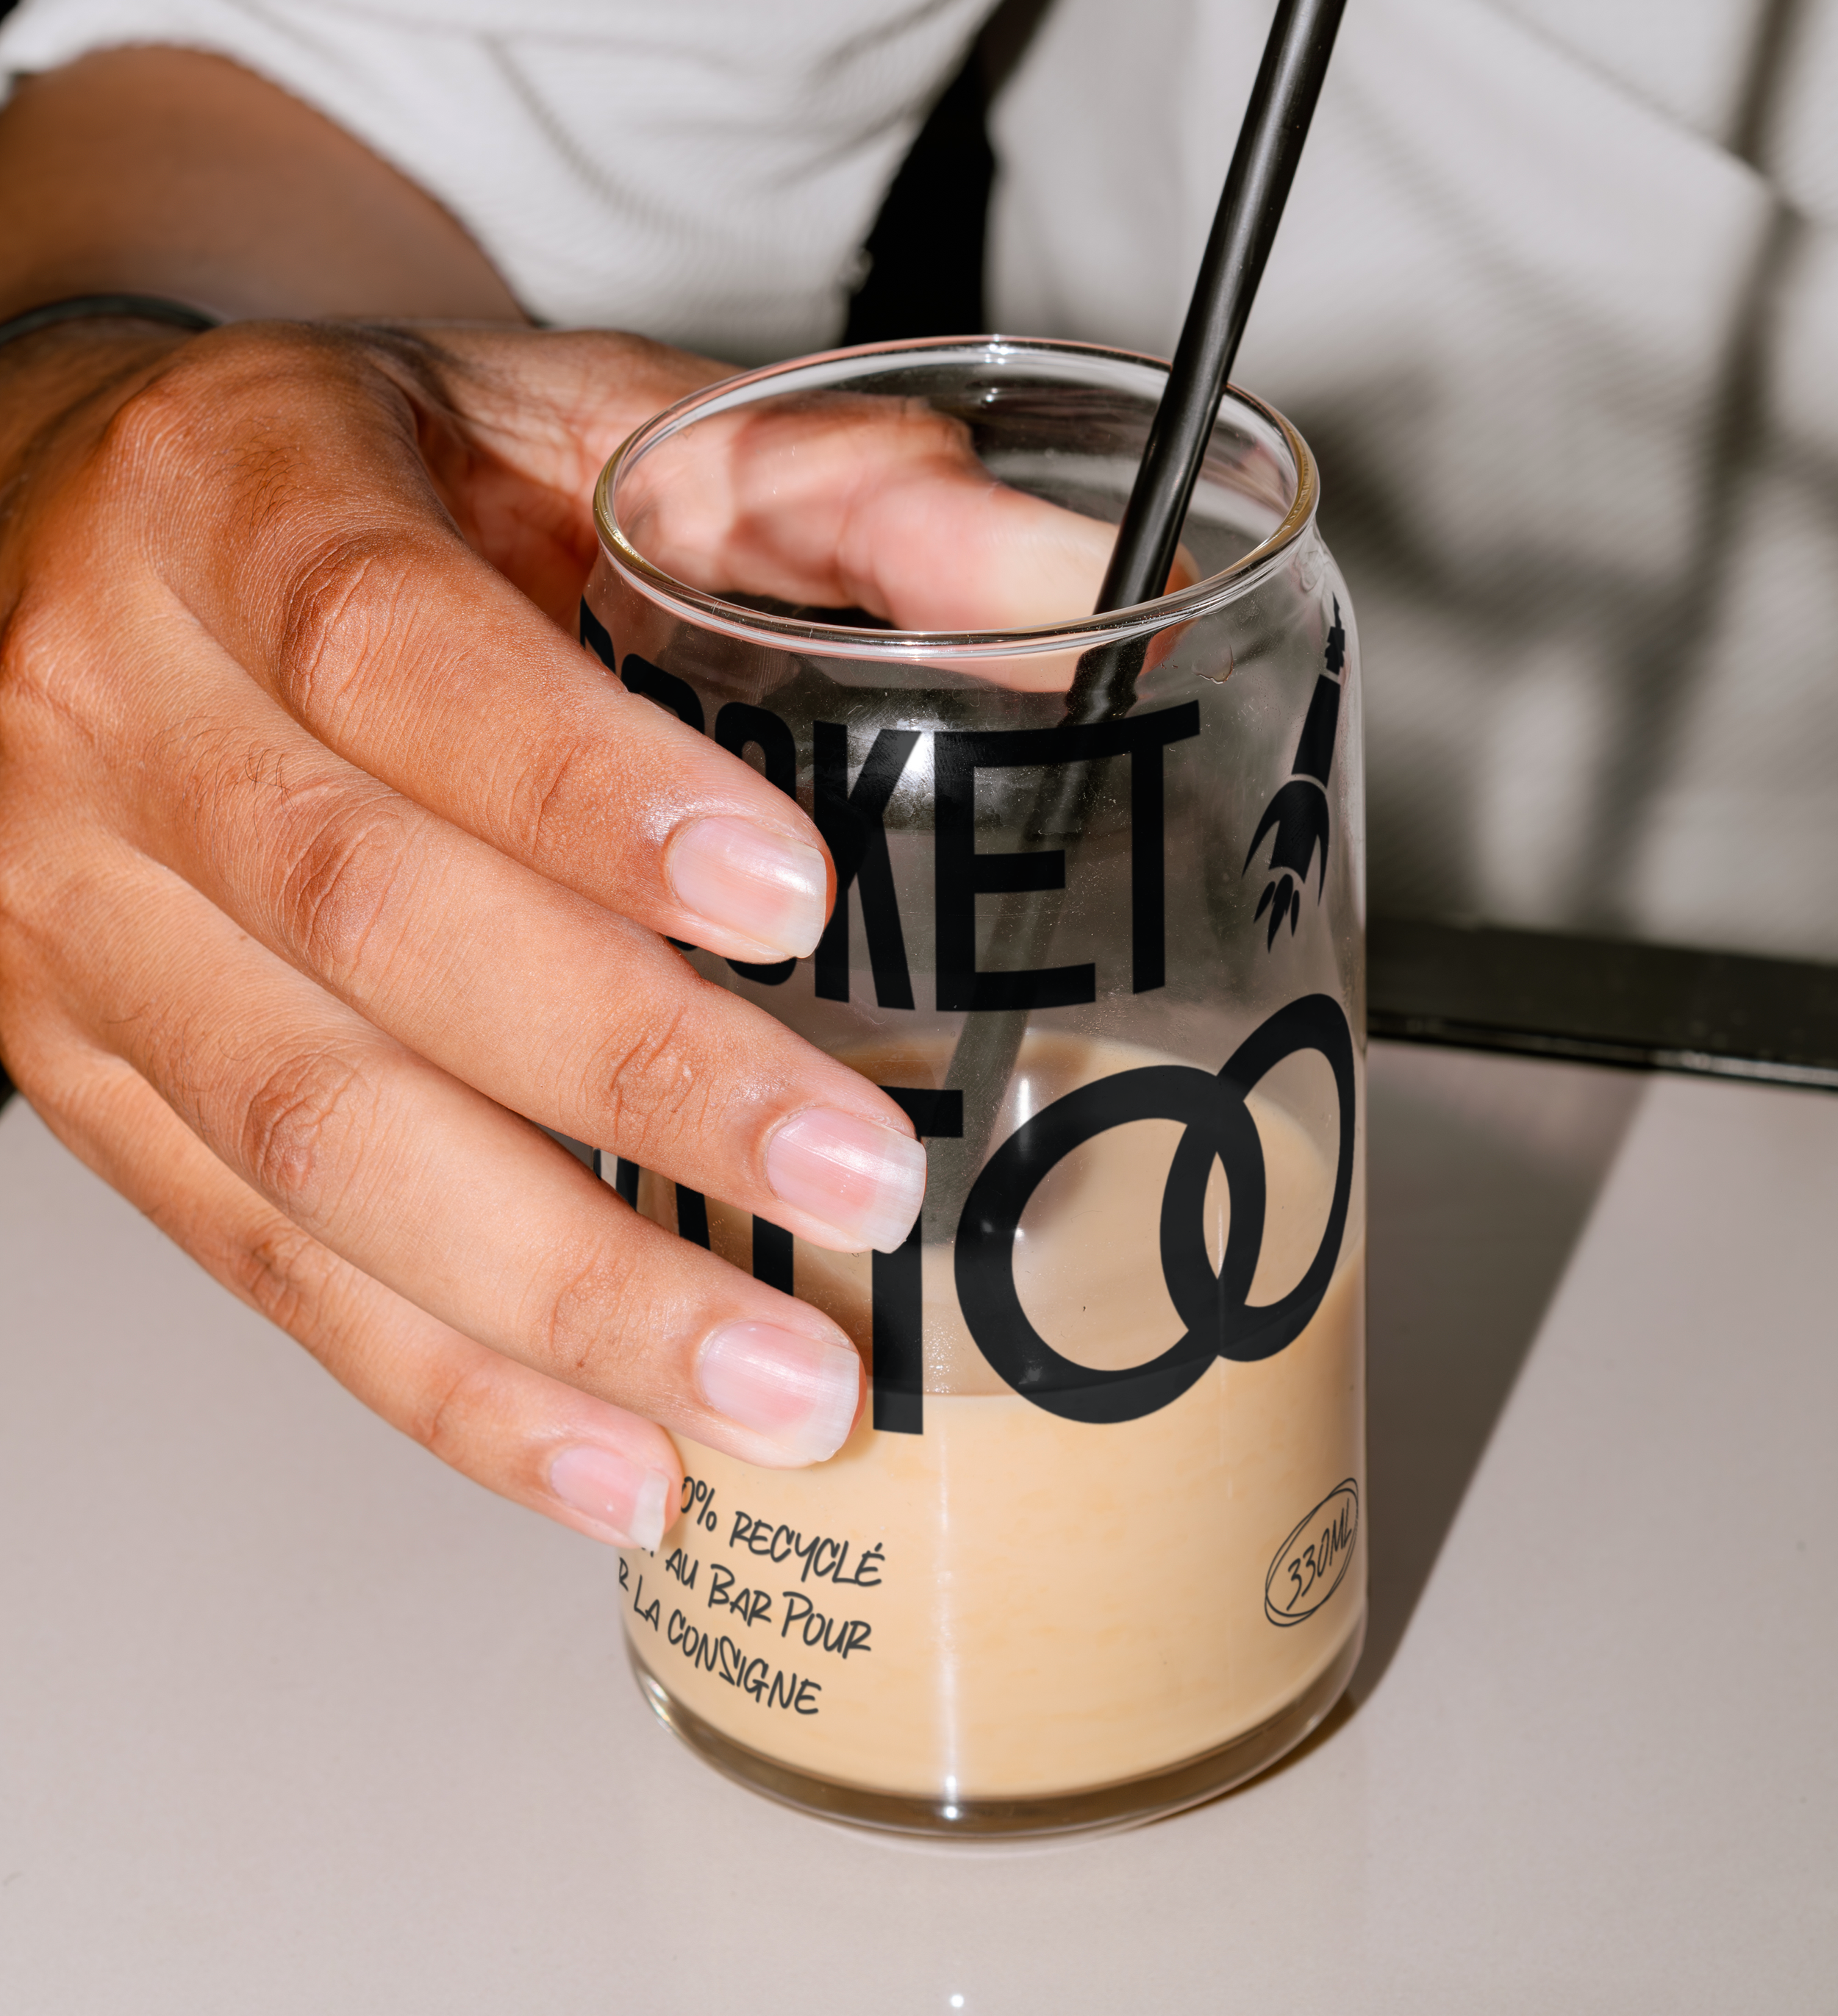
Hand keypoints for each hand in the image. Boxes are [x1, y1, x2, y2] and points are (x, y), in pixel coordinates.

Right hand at [0, 317, 1153, 1553]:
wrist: (57, 539)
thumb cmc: (347, 488)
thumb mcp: (557, 420)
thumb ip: (816, 487)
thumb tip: (1063, 595)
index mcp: (230, 497)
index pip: (386, 651)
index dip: (581, 790)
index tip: (789, 904)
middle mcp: (113, 713)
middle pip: (362, 921)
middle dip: (629, 1080)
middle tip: (856, 1185)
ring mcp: (73, 919)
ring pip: (305, 1136)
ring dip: (555, 1291)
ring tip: (770, 1386)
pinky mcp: (86, 1077)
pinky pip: (257, 1258)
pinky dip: (445, 1383)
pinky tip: (611, 1460)